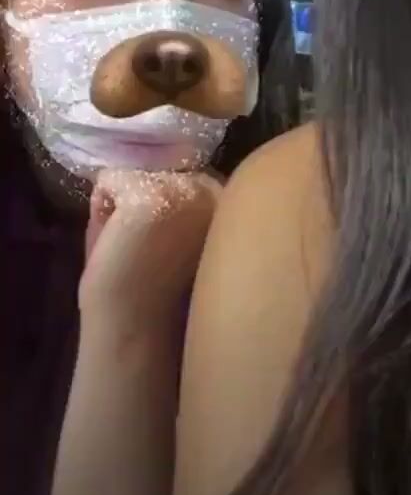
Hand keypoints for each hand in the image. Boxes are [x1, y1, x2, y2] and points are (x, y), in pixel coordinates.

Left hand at [79, 169, 221, 331]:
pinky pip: (108, 181)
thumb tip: (137, 168)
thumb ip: (166, 196)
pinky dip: (101, 210)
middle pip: (153, 168)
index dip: (156, 199)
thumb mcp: (173, 232)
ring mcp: (184, 188)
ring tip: (128, 245)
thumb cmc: (151, 288)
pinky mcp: (151, 195)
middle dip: (138, 196)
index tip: (158, 236)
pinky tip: (114, 242)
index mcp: (225, 199)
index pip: (176, 173)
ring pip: (131, 173)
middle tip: (140, 243)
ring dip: (119, 203)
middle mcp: (213, 187)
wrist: (136, 326)